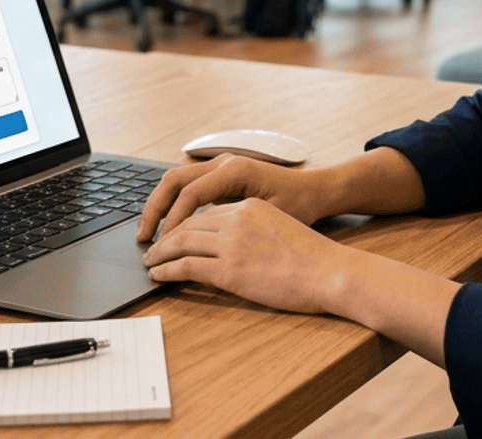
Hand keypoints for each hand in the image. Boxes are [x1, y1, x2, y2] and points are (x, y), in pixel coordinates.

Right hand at [135, 153, 335, 242]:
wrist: (316, 191)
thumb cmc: (299, 206)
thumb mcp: (267, 217)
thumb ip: (233, 226)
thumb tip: (198, 243)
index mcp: (234, 170)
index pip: (189, 194)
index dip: (172, 222)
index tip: (162, 246)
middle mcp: (223, 162)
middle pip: (174, 181)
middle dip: (154, 209)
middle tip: (143, 238)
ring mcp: (220, 166)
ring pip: (177, 181)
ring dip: (160, 206)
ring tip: (149, 233)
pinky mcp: (221, 176)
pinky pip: (188, 186)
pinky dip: (173, 205)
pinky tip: (169, 227)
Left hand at [141, 197, 354, 314]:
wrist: (330, 272)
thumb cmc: (314, 258)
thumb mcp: (281, 227)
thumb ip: (255, 228)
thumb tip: (238, 243)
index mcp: (249, 206)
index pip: (206, 212)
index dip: (184, 224)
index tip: (173, 234)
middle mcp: (237, 219)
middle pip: (188, 224)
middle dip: (165, 236)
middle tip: (152, 246)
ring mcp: (232, 244)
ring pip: (180, 242)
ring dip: (160, 253)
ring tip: (150, 262)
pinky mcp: (229, 270)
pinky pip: (185, 267)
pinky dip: (166, 270)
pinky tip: (158, 275)